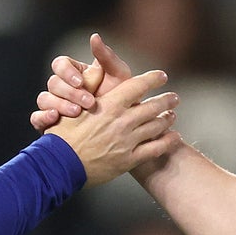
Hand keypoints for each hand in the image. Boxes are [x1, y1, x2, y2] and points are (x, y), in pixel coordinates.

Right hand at [30, 33, 133, 131]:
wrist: (124, 130)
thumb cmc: (125, 100)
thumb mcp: (119, 77)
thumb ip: (107, 57)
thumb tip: (94, 37)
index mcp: (76, 73)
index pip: (60, 64)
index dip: (66, 72)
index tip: (80, 81)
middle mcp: (63, 88)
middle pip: (53, 82)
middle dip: (69, 92)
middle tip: (88, 102)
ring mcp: (55, 105)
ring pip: (44, 99)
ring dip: (59, 104)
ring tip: (77, 113)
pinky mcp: (50, 123)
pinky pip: (37, 118)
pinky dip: (42, 117)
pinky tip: (55, 119)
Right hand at [45, 67, 177, 186]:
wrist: (60, 165)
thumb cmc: (63, 134)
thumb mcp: (73, 104)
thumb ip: (89, 87)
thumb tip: (96, 69)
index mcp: (109, 105)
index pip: (138, 86)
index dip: (153, 79)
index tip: (162, 76)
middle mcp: (122, 121)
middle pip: (153, 106)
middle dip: (167, 100)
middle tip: (174, 97)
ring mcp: (127, 141)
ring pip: (156, 126)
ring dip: (167, 119)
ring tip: (172, 115)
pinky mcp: (128, 160)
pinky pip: (155, 149)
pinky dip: (168, 142)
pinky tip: (175, 137)